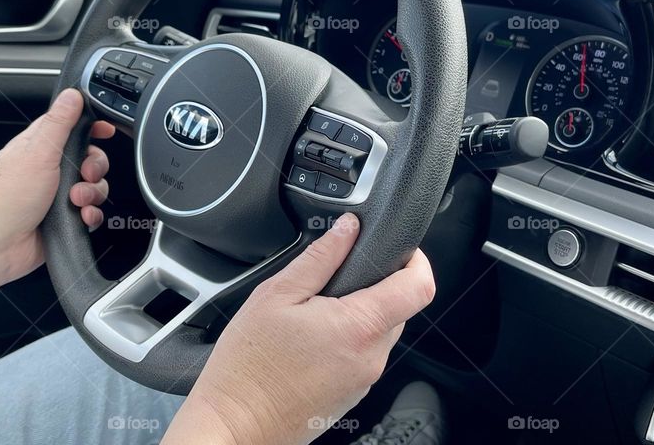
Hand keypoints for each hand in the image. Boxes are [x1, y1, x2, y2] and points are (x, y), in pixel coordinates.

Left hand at [0, 88, 114, 286]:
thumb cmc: (4, 201)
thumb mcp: (37, 153)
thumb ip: (58, 123)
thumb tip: (72, 95)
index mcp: (38, 147)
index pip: (71, 126)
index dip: (92, 126)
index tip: (106, 131)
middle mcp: (48, 169)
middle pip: (91, 157)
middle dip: (95, 167)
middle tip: (84, 174)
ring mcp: (57, 195)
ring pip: (94, 186)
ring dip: (92, 194)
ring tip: (75, 201)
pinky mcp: (64, 218)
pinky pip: (92, 211)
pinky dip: (90, 214)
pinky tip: (79, 217)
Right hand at [163, 213, 435, 444]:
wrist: (235, 426)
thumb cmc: (248, 368)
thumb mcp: (277, 295)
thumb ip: (320, 257)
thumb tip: (348, 228)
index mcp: (359, 327)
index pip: (419, 287)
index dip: (416, 259)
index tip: (399, 248)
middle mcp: (371, 357)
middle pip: (400, 307)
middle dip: (377, 285)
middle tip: (336, 277)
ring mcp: (365, 380)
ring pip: (381, 331)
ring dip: (360, 313)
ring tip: (315, 311)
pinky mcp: (353, 394)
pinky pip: (365, 354)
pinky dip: (348, 339)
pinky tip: (311, 339)